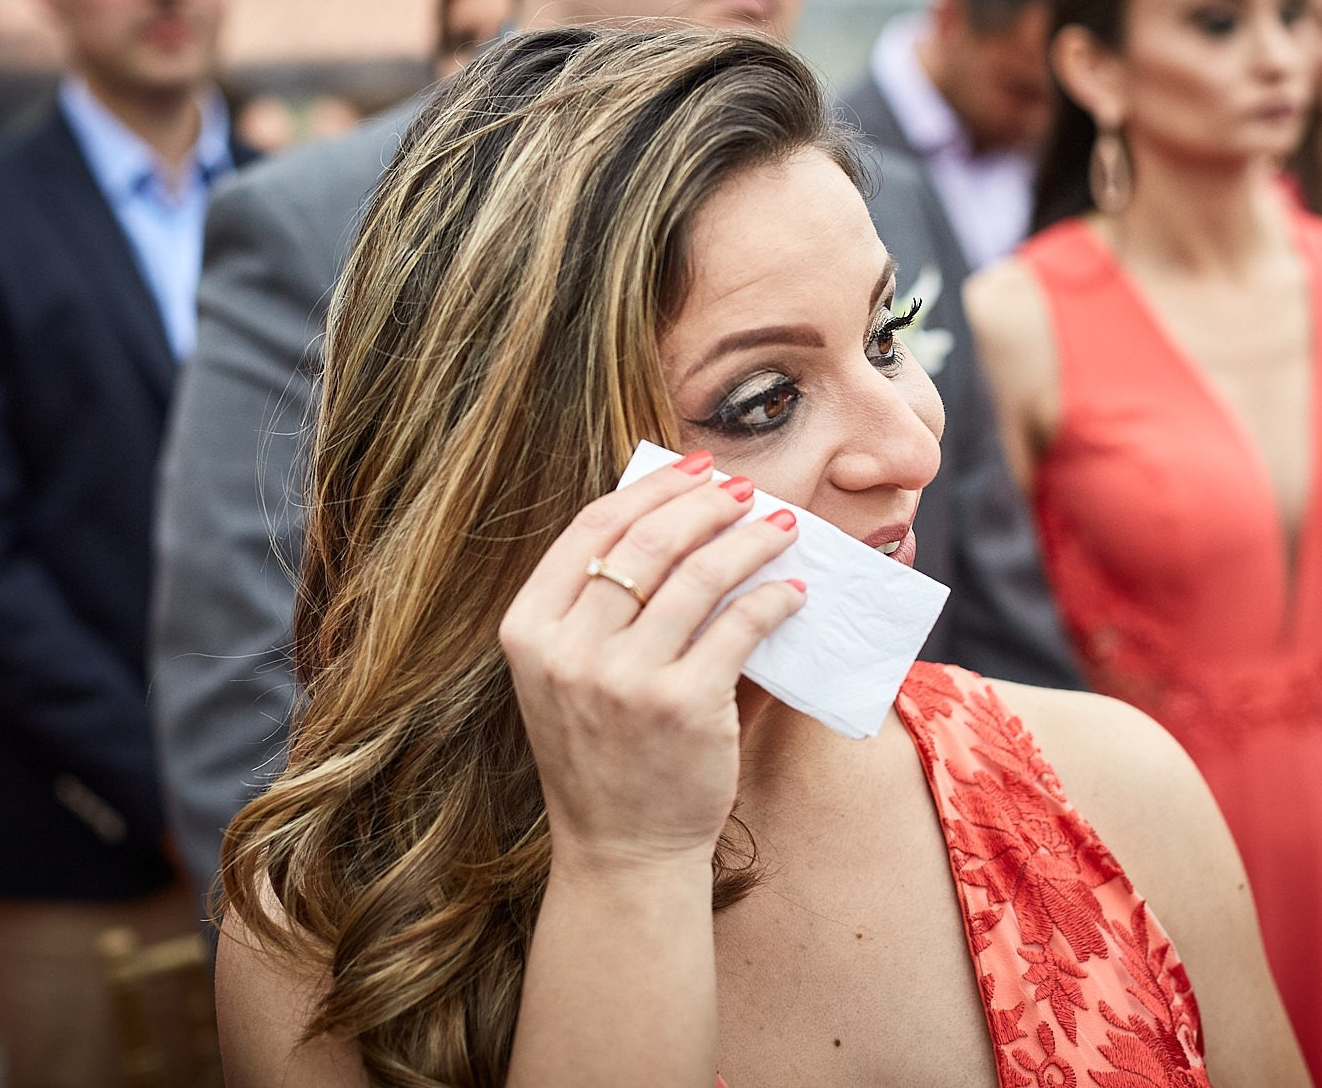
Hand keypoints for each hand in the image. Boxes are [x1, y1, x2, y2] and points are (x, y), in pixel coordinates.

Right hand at [499, 452, 803, 880]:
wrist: (621, 853)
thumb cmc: (604, 755)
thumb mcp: (569, 676)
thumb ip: (603, 607)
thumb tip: (681, 517)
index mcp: (528, 631)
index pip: (591, 529)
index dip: (649, 488)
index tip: (694, 468)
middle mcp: (568, 650)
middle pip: (647, 541)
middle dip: (705, 504)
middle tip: (745, 491)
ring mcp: (624, 679)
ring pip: (698, 574)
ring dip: (749, 539)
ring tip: (779, 526)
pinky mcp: (683, 705)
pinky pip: (739, 625)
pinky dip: (773, 596)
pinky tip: (792, 589)